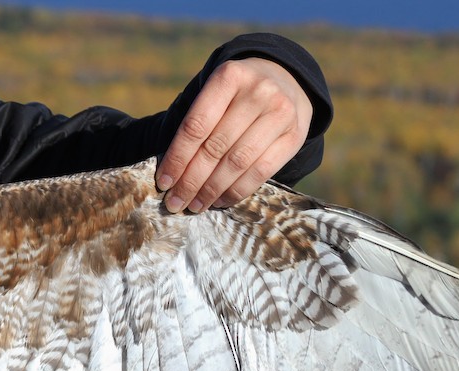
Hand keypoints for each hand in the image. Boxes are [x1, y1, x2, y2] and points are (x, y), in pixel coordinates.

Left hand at [157, 57, 313, 213]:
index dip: (177, 158)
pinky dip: (236, 191)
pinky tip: (219, 200)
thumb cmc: (238, 94)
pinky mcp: (295, 136)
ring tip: (195, 205)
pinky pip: (261, 172)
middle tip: (175, 202)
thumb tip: (171, 174)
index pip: (196, 125)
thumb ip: (197, 123)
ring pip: (237, 163)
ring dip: (211, 190)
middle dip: (191, 180)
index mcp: (229, 76)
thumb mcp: (218, 93)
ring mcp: (280, 113)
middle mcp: (258, 92)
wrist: (287, 80)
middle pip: (215, 147)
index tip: (163, 182)